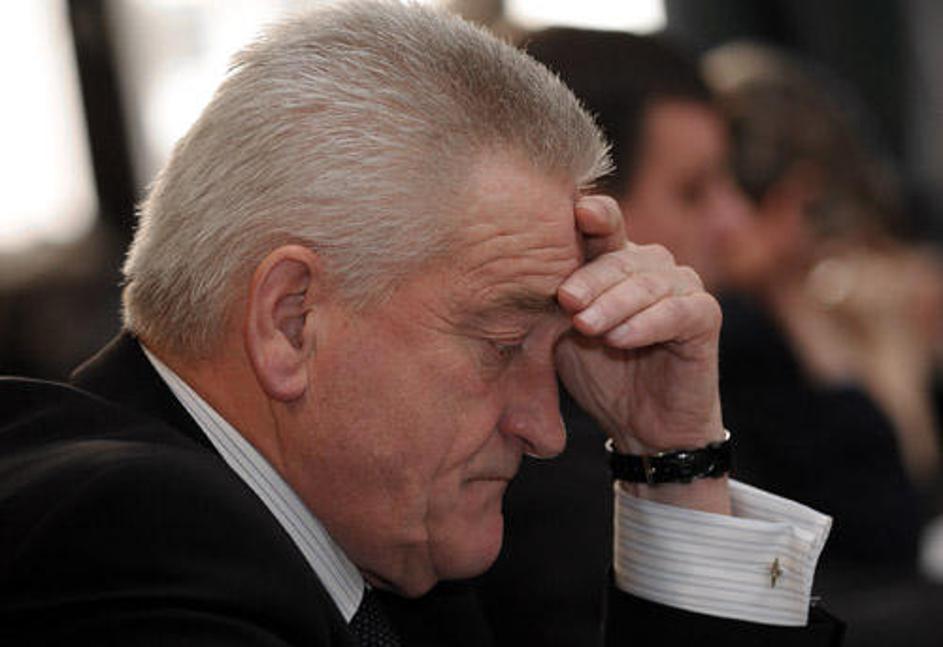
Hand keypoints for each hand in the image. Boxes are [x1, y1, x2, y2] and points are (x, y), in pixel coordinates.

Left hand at [554, 196, 723, 453]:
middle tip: (567, 301)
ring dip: (614, 304)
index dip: (593, 216)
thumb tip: (517, 276)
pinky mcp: (705, 315)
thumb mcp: (564, 334)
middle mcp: (650, 264)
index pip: (602, 227)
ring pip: (646, 284)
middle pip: (619, 258)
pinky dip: (646, 324)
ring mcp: (682, 285)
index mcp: (613, 258)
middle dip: (590, 279)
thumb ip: (554, 302)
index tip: (578, 213)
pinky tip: (620, 339)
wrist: (641, 424)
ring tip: (588, 327)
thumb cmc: (599, 371)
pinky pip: (677, 312)